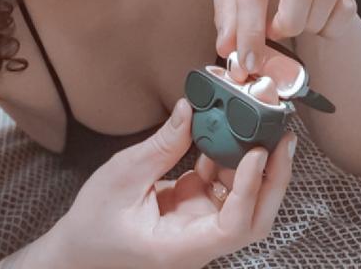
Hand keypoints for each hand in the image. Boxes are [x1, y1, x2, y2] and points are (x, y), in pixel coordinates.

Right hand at [45, 97, 295, 268]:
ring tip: (263, 125)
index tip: (256, 151)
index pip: (233, 226)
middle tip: (282, 136)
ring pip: (244, 201)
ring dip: (257, 165)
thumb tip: (191, 108)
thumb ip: (162, 146)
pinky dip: (230, 159)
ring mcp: (199, 228)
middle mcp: (199, 242)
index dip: (252, 189)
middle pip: (253, 219)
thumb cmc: (94, 225)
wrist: (78, 251)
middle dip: (274, 178)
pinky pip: (223, 187)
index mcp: (181, 247)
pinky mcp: (194, 212)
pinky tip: (229, 131)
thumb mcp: (122, 178)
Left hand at [212, 0, 357, 76]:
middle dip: (288, 21)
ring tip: (290, 24)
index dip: (251, 29)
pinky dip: (331, 26)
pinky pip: (347, 5)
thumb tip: (231, 53)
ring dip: (309, 22)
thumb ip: (227, 20)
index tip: (249, 60)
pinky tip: (311, 22)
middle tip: (275, 34)